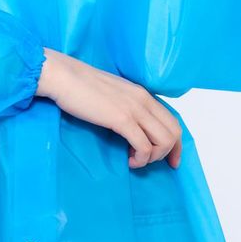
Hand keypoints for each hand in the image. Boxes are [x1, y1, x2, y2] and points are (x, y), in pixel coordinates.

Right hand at [35, 52, 182, 169]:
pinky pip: (144, 146)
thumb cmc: (81, 86)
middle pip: (173, 132)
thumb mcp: (113, 94)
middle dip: (168, 153)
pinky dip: (140, 158)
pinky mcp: (122, 119)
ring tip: (135, 160)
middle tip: (155, 164)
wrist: (64, 77)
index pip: (173, 120)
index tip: (172, 159)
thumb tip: (131, 127)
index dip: (176, 143)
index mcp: (143, 94)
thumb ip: (126, 107)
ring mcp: (134, 109)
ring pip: (163, 141)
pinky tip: (128, 160)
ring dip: (153, 157)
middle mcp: (144, 100)